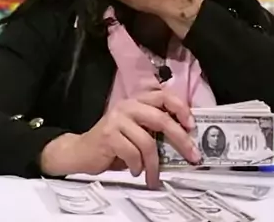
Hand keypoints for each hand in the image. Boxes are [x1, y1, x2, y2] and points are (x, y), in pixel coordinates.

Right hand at [41, 91, 199, 188]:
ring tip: (154, 177)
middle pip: (161, 119)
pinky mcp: (108, 135)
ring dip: (155, 165)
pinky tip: (134, 170)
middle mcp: (126, 106)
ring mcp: (116, 120)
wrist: (80, 152)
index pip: (163, 96)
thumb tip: (186, 141)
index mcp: (136, 102)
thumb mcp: (135, 132)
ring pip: (148, 142)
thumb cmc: (113, 145)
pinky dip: (137, 166)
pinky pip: (133, 154)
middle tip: (193, 156)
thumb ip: (154, 129)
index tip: (192, 126)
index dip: (180, 108)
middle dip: (180, 139)